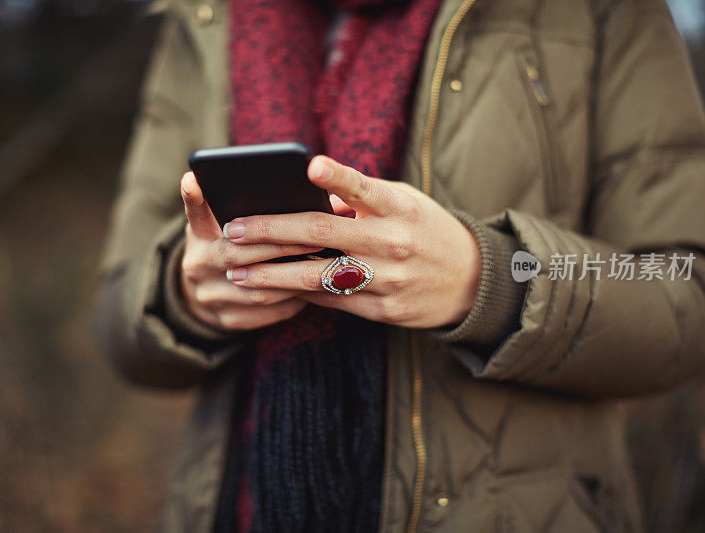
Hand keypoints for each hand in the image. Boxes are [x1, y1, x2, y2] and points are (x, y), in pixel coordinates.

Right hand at [179, 172, 319, 329]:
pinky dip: (294, 297)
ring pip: (258, 289)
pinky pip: (269, 311)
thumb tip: (277, 185)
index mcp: (197, 238)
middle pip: (236, 255)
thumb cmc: (225, 246)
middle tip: (314, 236)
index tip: (194, 179)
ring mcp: (211, 298)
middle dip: (278, 245)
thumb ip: (235, 205)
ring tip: (323, 260)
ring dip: (293, 274)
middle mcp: (197, 267)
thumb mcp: (220, 224)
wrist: (207, 295)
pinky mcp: (229, 320)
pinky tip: (314, 285)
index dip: (193, 199)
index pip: (196, 215)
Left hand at [221, 156, 480, 327]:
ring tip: (238, 272)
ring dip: (272, 275)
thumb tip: (309, 196)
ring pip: (318, 277)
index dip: (337, 178)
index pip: (364, 188)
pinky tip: (272, 289)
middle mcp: (392, 242)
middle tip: (234, 231)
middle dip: (271, 232)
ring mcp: (388, 279)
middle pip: (322, 234)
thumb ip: (362, 199)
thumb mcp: (405, 203)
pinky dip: (300, 294)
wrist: (471, 281)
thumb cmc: (426, 230)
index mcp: (398, 208)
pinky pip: (333, 302)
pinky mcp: (384, 310)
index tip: (308, 166)